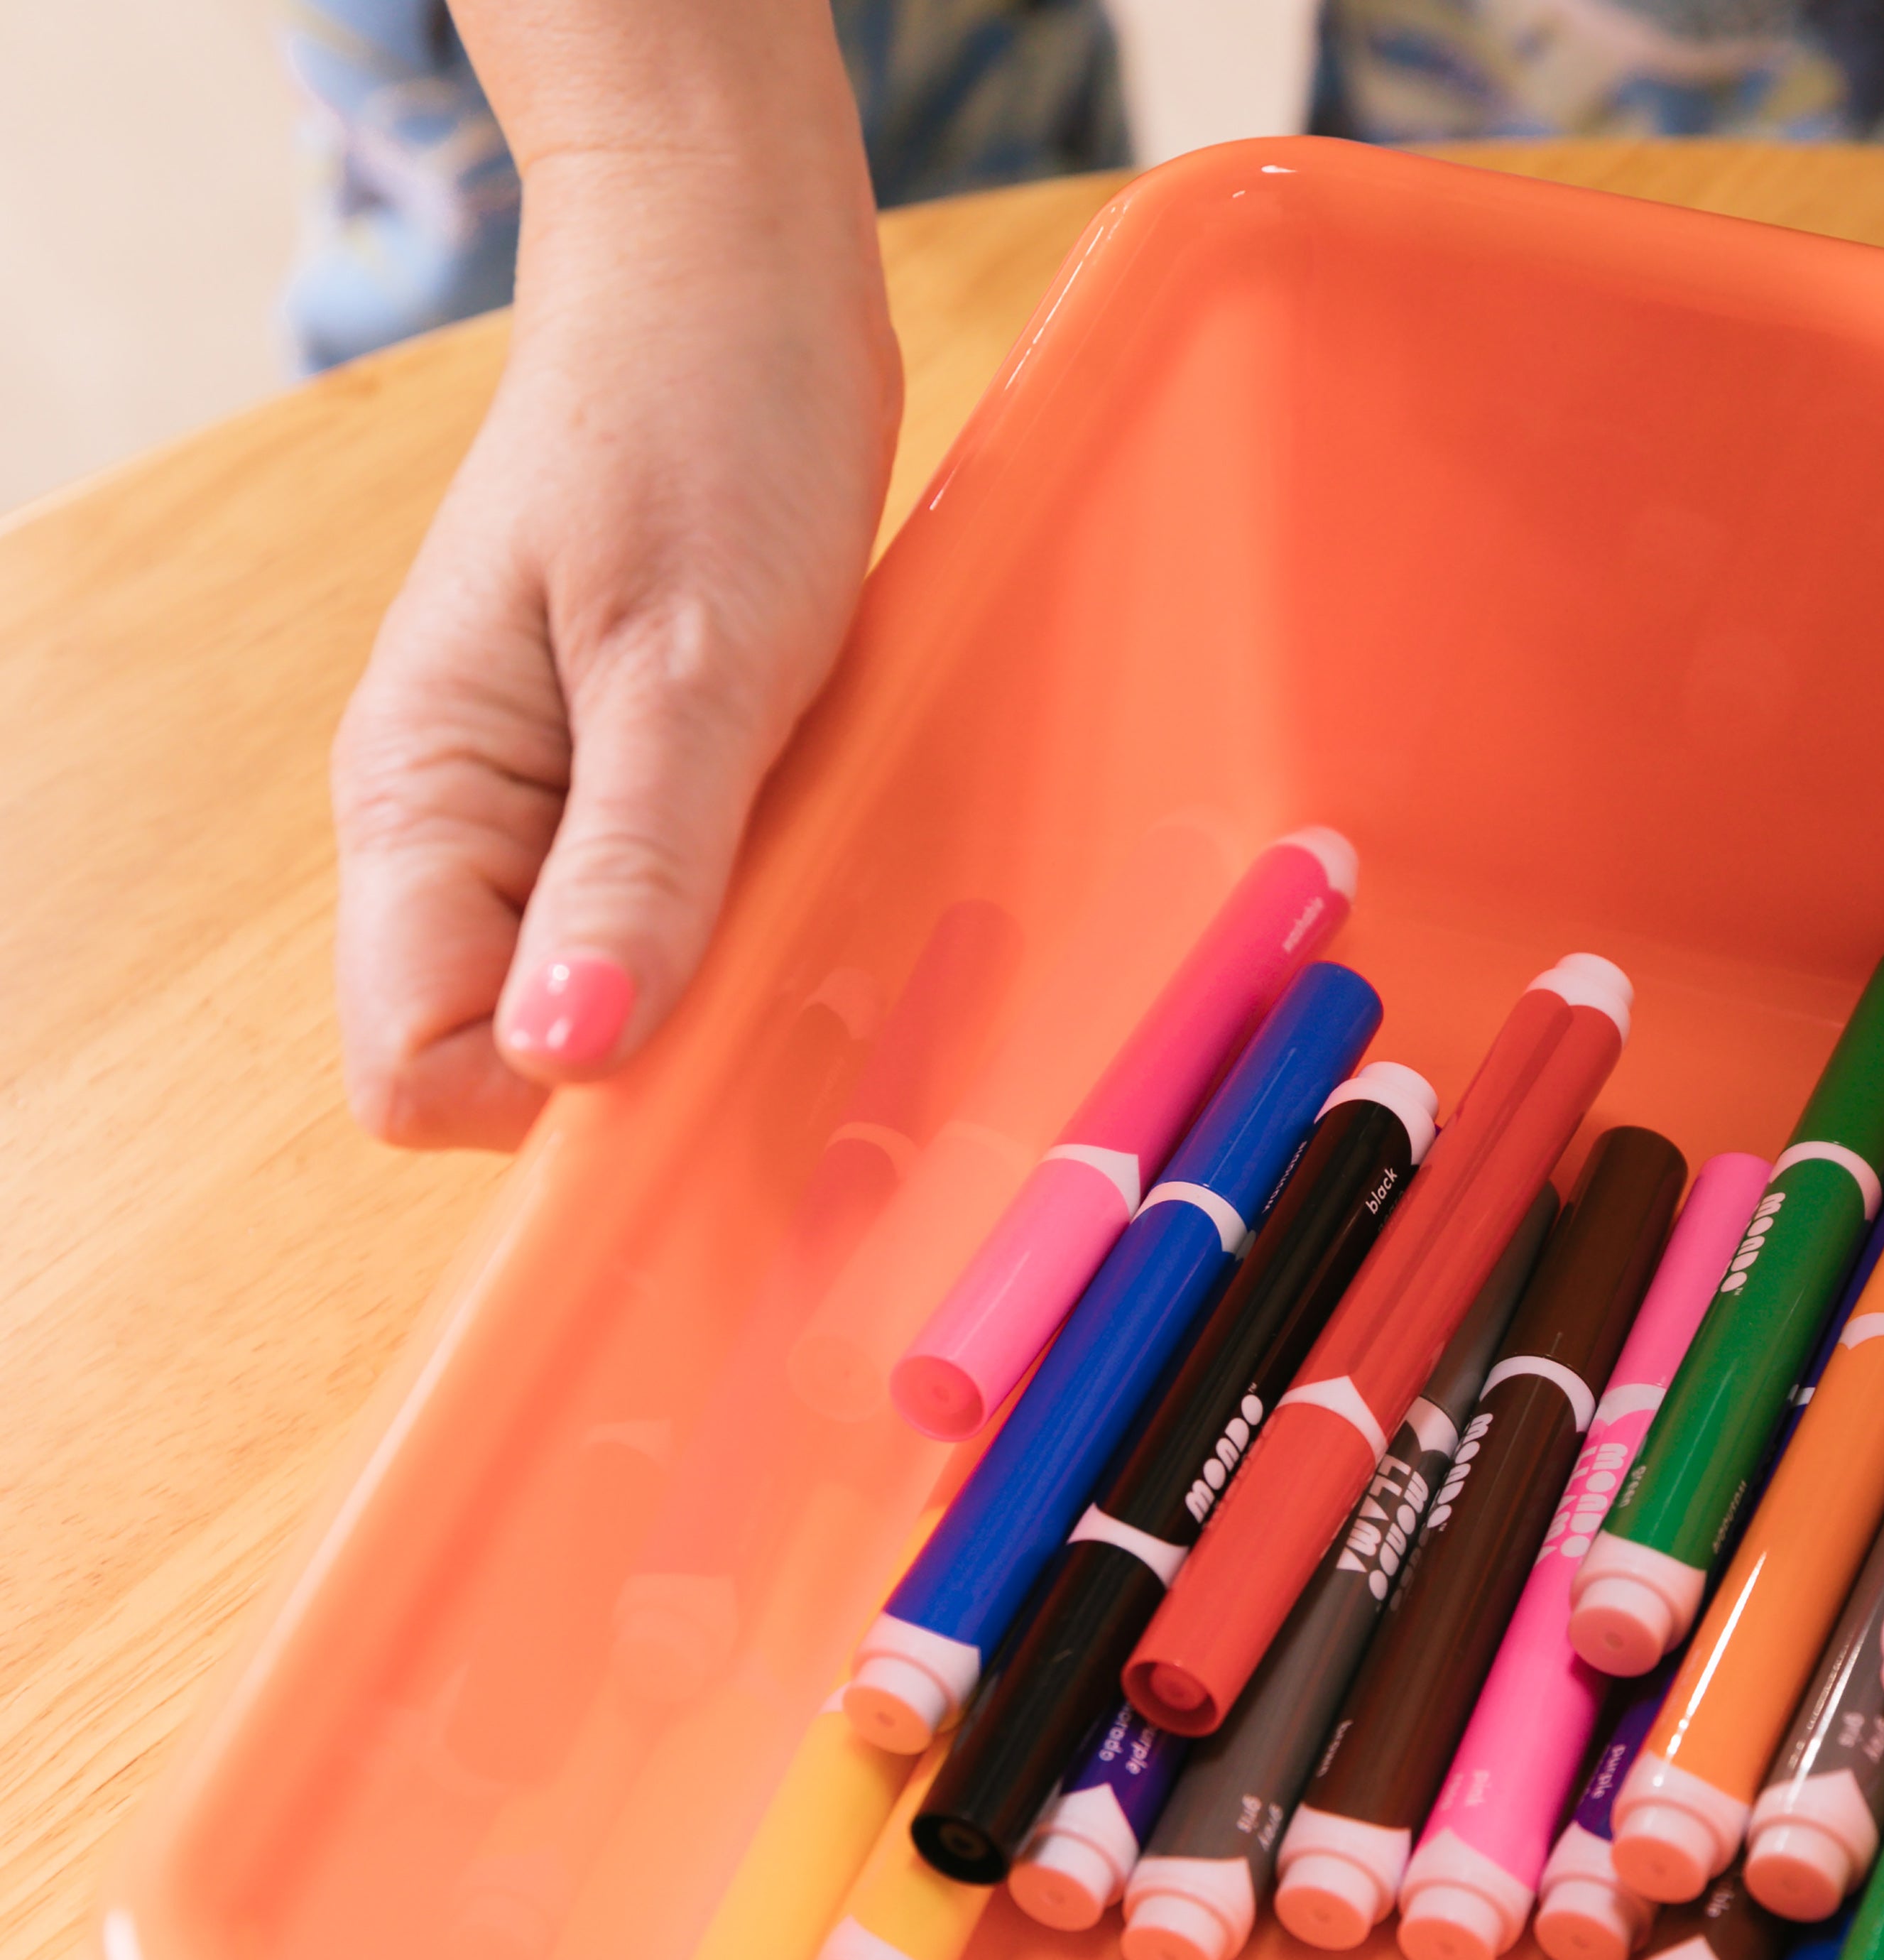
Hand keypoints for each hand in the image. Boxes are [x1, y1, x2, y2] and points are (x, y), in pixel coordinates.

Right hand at [331, 145, 900, 1146]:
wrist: (734, 283)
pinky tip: (810, 868)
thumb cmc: (708, 433)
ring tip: (804, 893)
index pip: (418, 1069)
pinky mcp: (630, 795)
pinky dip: (739, 932)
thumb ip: (634, 871)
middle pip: (508, 1061)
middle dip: (643, 1059)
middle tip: (780, 964)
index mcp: (424, 806)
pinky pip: (662, 930)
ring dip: (707, 997)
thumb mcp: (689, 667)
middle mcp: (462, 834)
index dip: (550, 1096)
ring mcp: (545, 818)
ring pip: (598, 1007)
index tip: (691, 1036)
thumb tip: (571, 1054)